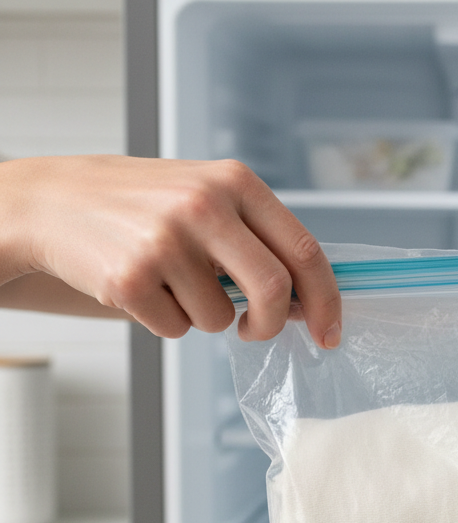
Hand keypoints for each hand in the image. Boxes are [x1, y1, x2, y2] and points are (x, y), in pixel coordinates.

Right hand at [0, 155, 340, 346]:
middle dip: (271, 324)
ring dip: (203, 317)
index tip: (330, 332)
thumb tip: (309, 304)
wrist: (54, 202)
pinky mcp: (131, 277)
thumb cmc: (146, 207)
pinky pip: (177, 330)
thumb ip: (260, 242)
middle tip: (254, 330)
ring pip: (220, 319)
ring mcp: (165, 240)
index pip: (305, 250)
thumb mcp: (209, 199)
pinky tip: (142, 286)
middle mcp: (204, 205)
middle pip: (274, 290)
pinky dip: (166, 322)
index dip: (326, 300)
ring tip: (170, 281)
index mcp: (235, 182)